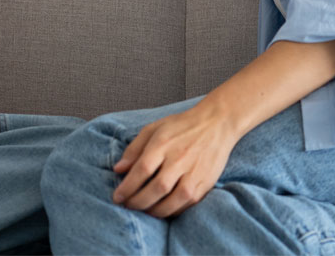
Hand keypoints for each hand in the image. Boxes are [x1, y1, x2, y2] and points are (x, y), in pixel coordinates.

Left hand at [112, 101, 238, 217]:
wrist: (217, 124)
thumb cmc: (182, 126)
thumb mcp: (154, 129)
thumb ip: (134, 149)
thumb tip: (118, 170)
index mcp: (163, 143)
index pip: (141, 170)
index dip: (127, 187)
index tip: (117, 197)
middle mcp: (179, 159)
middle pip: (156, 188)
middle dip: (138, 202)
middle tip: (128, 206)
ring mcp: (194, 173)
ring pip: (172, 201)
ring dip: (154, 211)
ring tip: (144, 210)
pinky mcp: (205, 183)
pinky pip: (186, 205)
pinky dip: (172, 211)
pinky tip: (163, 209)